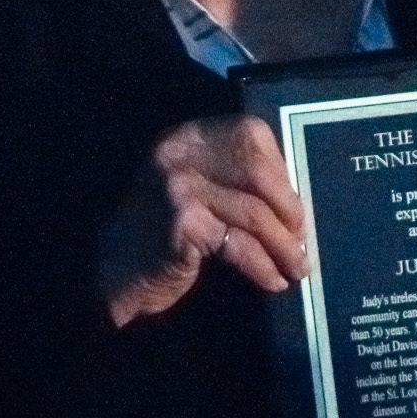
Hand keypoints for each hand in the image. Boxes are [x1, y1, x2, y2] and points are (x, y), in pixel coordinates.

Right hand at [98, 115, 310, 327]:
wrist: (114, 274)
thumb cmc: (164, 232)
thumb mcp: (198, 188)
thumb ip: (234, 178)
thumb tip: (297, 196)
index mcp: (190, 136)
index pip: (252, 136)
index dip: (281, 171)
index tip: (294, 205)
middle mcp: (181, 151)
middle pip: (258, 173)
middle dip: (289, 210)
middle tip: (302, 240)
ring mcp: (178, 184)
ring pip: (253, 212)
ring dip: (283, 246)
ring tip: (297, 268)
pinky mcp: (182, 221)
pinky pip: (238, 244)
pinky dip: (262, 266)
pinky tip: (272, 281)